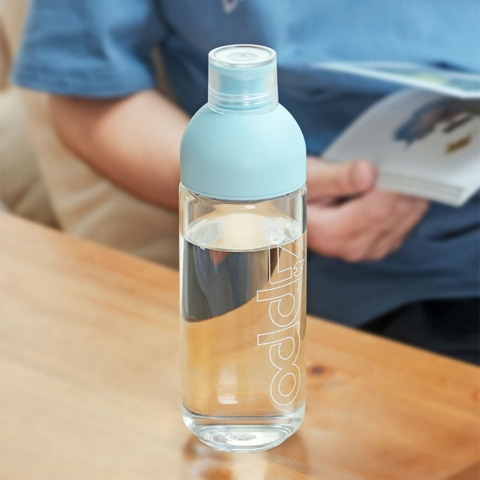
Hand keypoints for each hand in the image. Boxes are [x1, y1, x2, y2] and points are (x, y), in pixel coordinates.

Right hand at [306, 157, 428, 261]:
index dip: (391, 184)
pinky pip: (410, 221)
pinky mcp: (382, 246)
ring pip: (409, 217)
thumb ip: (336, 177)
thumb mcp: (309, 178)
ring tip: (390, 172)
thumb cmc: (299, 190)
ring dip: (407, 192)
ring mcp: (369, 250)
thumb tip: (368, 173)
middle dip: (402, 184)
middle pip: (397, 214)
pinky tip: (391, 188)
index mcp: (329, 233)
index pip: (377, 210)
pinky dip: (407, 202)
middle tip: (395, 159)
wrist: (294, 209)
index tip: (393, 159)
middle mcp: (351, 248)